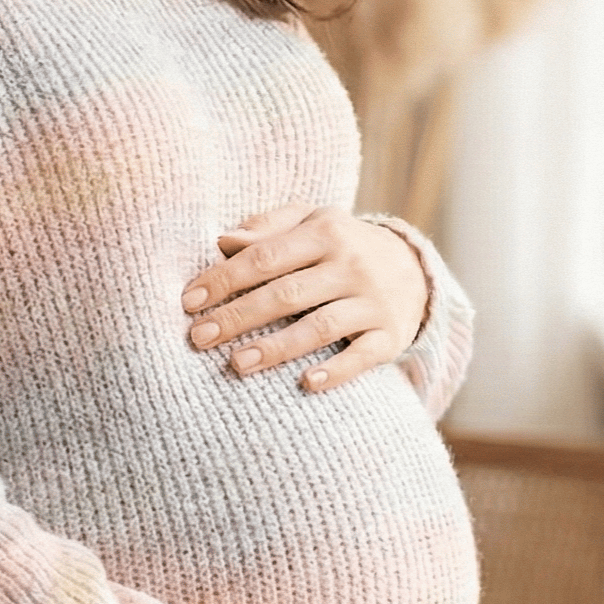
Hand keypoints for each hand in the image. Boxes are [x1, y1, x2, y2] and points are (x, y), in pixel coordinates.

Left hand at [182, 203, 428, 392]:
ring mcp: (372, 302)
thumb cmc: (340, 243)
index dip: (225, 278)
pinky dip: (338, 370)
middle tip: (199, 338)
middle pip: (286, 294)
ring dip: (276, 347)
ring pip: (320, 327)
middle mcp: (350, 266)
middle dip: (238, 317)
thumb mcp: (310, 220)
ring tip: (236, 364)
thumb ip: (266, 227)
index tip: (189, 301)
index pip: (265, 257)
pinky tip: (307, 383)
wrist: (413, 267)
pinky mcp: (391, 336)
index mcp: (324, 233)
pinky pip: (363, 356)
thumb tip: (222, 241)